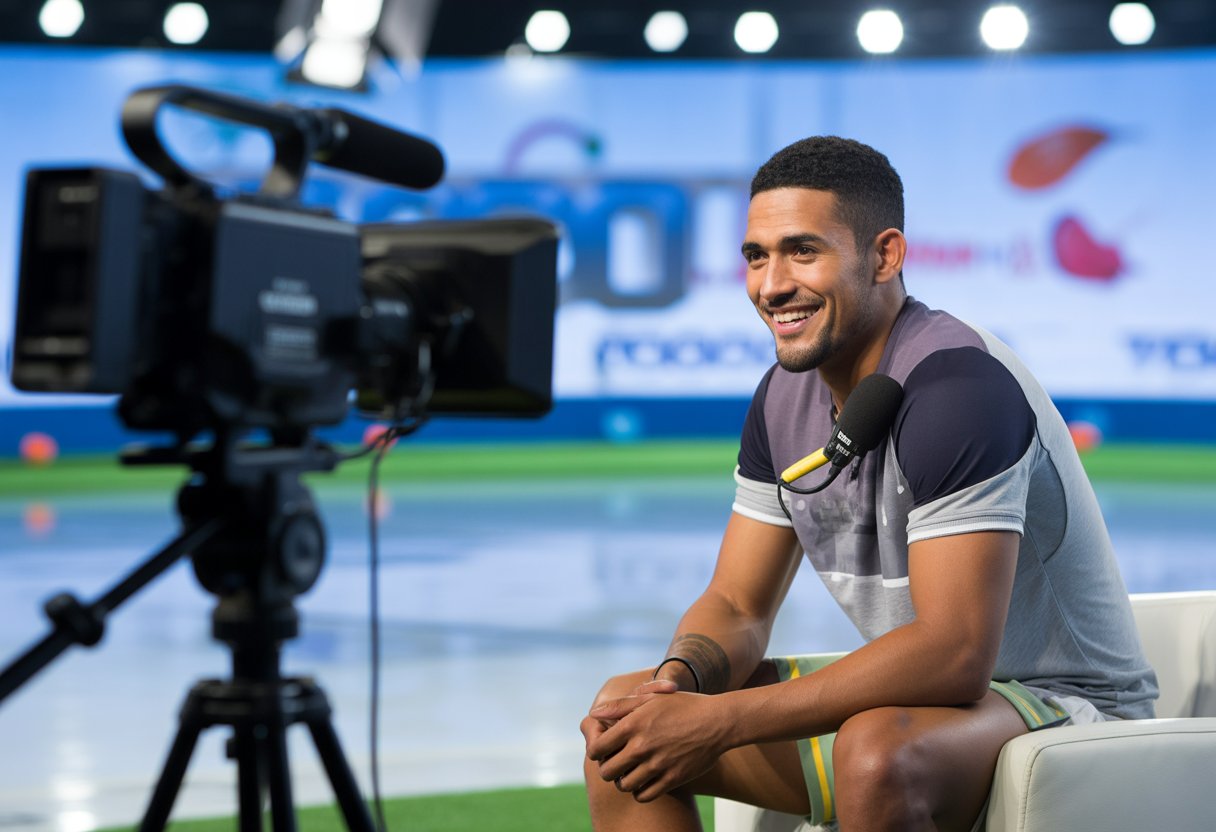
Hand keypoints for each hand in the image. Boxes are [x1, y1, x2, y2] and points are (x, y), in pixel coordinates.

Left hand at [583, 685, 730, 801]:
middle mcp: (642, 746)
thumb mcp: (651, 698)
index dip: (596, 750)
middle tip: (617, 762)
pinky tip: (646, 780)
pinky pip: (644, 795)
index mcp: (633, 724)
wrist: (718, 722)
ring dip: (624, 780)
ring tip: (632, 771)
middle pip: (607, 772)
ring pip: (624, 785)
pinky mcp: (672, 779)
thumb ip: (620, 706)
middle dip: (608, 767)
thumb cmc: (683, 706)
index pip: (597, 748)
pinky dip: (640, 791)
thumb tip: (594, 714)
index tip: (604, 749)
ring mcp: (657, 765)